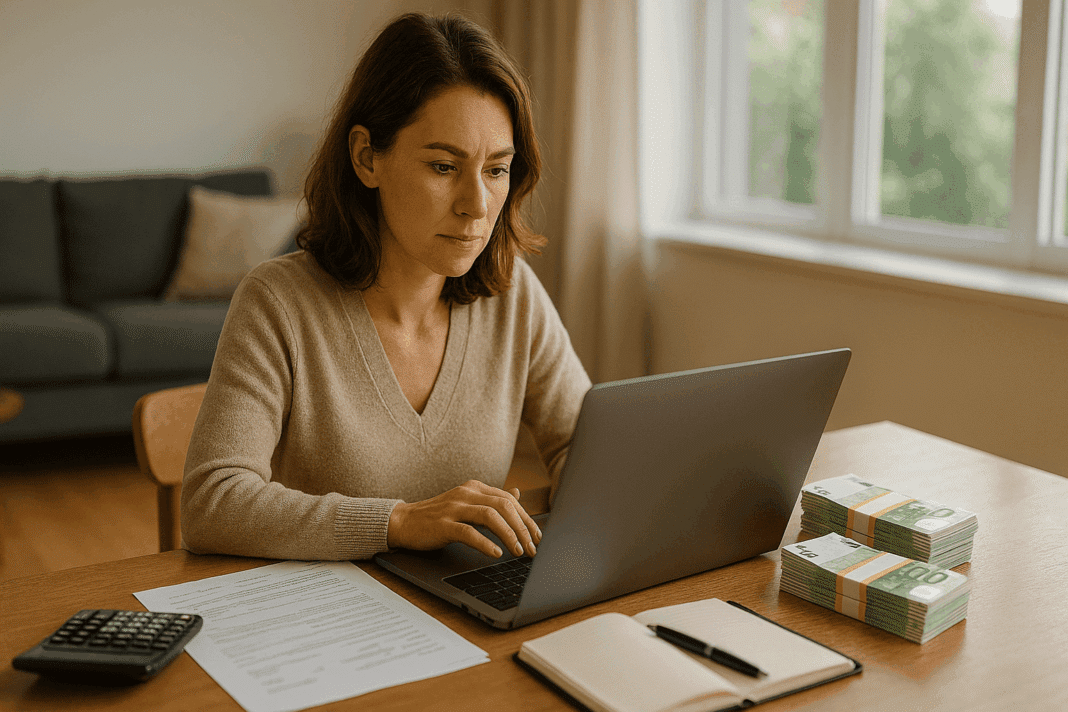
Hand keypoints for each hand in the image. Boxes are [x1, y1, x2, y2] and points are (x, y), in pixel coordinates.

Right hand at [386, 480, 541, 558]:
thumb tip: (517, 493)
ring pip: (491, 516)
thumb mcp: (467, 503)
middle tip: (532, 548)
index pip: (510, 500)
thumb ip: (491, 499)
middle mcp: (467, 493)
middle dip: (523, 528)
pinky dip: (486, 543)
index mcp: (475, 487)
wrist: (404, 522)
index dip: (527, 518)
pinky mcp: (443, 524)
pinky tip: (496, 554)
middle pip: (505, 506)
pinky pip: (469, 532)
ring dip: (509, 535)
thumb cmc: (438, 516)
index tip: (537, 536)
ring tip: (519, 551)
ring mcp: (454, 507)